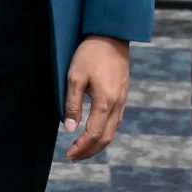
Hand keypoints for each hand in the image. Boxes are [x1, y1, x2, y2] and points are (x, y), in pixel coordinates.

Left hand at [63, 37, 129, 161]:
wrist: (111, 35)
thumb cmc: (90, 54)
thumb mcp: (74, 77)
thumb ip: (72, 105)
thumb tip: (70, 128)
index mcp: (105, 102)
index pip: (94, 134)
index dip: (81, 148)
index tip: (69, 154)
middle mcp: (117, 105)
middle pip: (106, 138)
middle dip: (90, 151)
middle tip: (74, 156)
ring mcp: (122, 100)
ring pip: (113, 130)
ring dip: (98, 143)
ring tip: (82, 148)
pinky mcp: (123, 94)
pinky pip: (116, 120)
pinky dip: (105, 131)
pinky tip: (95, 130)